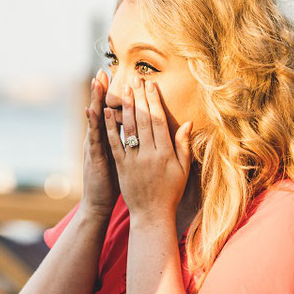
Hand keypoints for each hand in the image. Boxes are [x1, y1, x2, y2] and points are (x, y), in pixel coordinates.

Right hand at [82, 69, 119, 217]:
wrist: (98, 203)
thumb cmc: (114, 183)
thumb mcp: (122, 160)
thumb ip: (129, 145)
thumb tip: (138, 131)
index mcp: (110, 139)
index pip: (113, 113)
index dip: (116, 96)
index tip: (119, 77)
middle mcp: (100, 139)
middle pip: (102, 110)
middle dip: (103, 90)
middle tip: (103, 70)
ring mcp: (95, 147)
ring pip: (96, 119)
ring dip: (96, 100)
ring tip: (96, 81)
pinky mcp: (94, 157)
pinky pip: (94, 137)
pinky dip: (93, 123)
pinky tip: (92, 110)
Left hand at [103, 77, 192, 223]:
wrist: (151, 214)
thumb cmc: (170, 192)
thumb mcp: (183, 169)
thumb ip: (184, 145)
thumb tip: (188, 123)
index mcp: (166, 153)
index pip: (159, 121)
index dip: (154, 101)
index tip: (150, 85)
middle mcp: (149, 154)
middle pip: (143, 120)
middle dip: (139, 98)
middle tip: (135, 79)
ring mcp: (134, 160)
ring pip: (128, 128)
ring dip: (125, 107)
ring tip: (123, 89)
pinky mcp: (121, 166)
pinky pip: (115, 143)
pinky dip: (110, 126)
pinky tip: (105, 112)